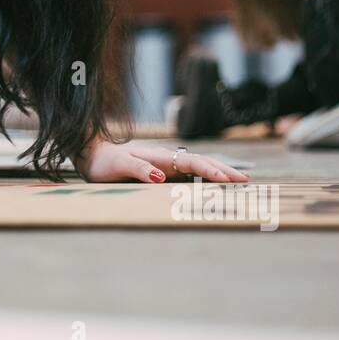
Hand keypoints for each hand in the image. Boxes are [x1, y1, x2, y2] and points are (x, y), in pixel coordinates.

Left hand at [75, 140, 247, 183]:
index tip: (228, 180)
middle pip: (201, 162)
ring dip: (219, 172)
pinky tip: (214, 185)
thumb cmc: (103, 162)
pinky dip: (205, 178)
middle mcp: (167, 159)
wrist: (92, 154)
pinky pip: (189, 175)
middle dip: (224, 170)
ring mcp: (166, 165)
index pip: (192, 162)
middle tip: (246, 181)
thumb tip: (161, 176)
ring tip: (239, 181)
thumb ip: (138, 168)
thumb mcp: (118, 165)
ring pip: (198, 167)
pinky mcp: (163, 171)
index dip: (210, 170)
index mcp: (159, 156)